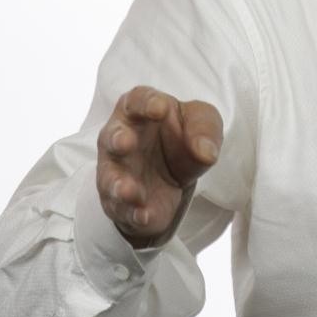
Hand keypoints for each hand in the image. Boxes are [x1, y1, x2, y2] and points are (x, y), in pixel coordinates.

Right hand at [97, 85, 222, 247]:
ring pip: (111, 178)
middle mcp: (120, 139)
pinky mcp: (121, 203)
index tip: (161, 108)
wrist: (172, 179)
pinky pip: (123, 209)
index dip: (146, 103)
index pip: (137, 100)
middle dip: (117, 140)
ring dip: (120, 185)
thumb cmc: (180, 138)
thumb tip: (206, 151)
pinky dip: (134, 213)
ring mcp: (116, 172)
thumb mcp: (202, 124)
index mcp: (138, 111)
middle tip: (125, 142)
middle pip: (112, 137)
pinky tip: (144, 215)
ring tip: (131, 192)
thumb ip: (204, 130)